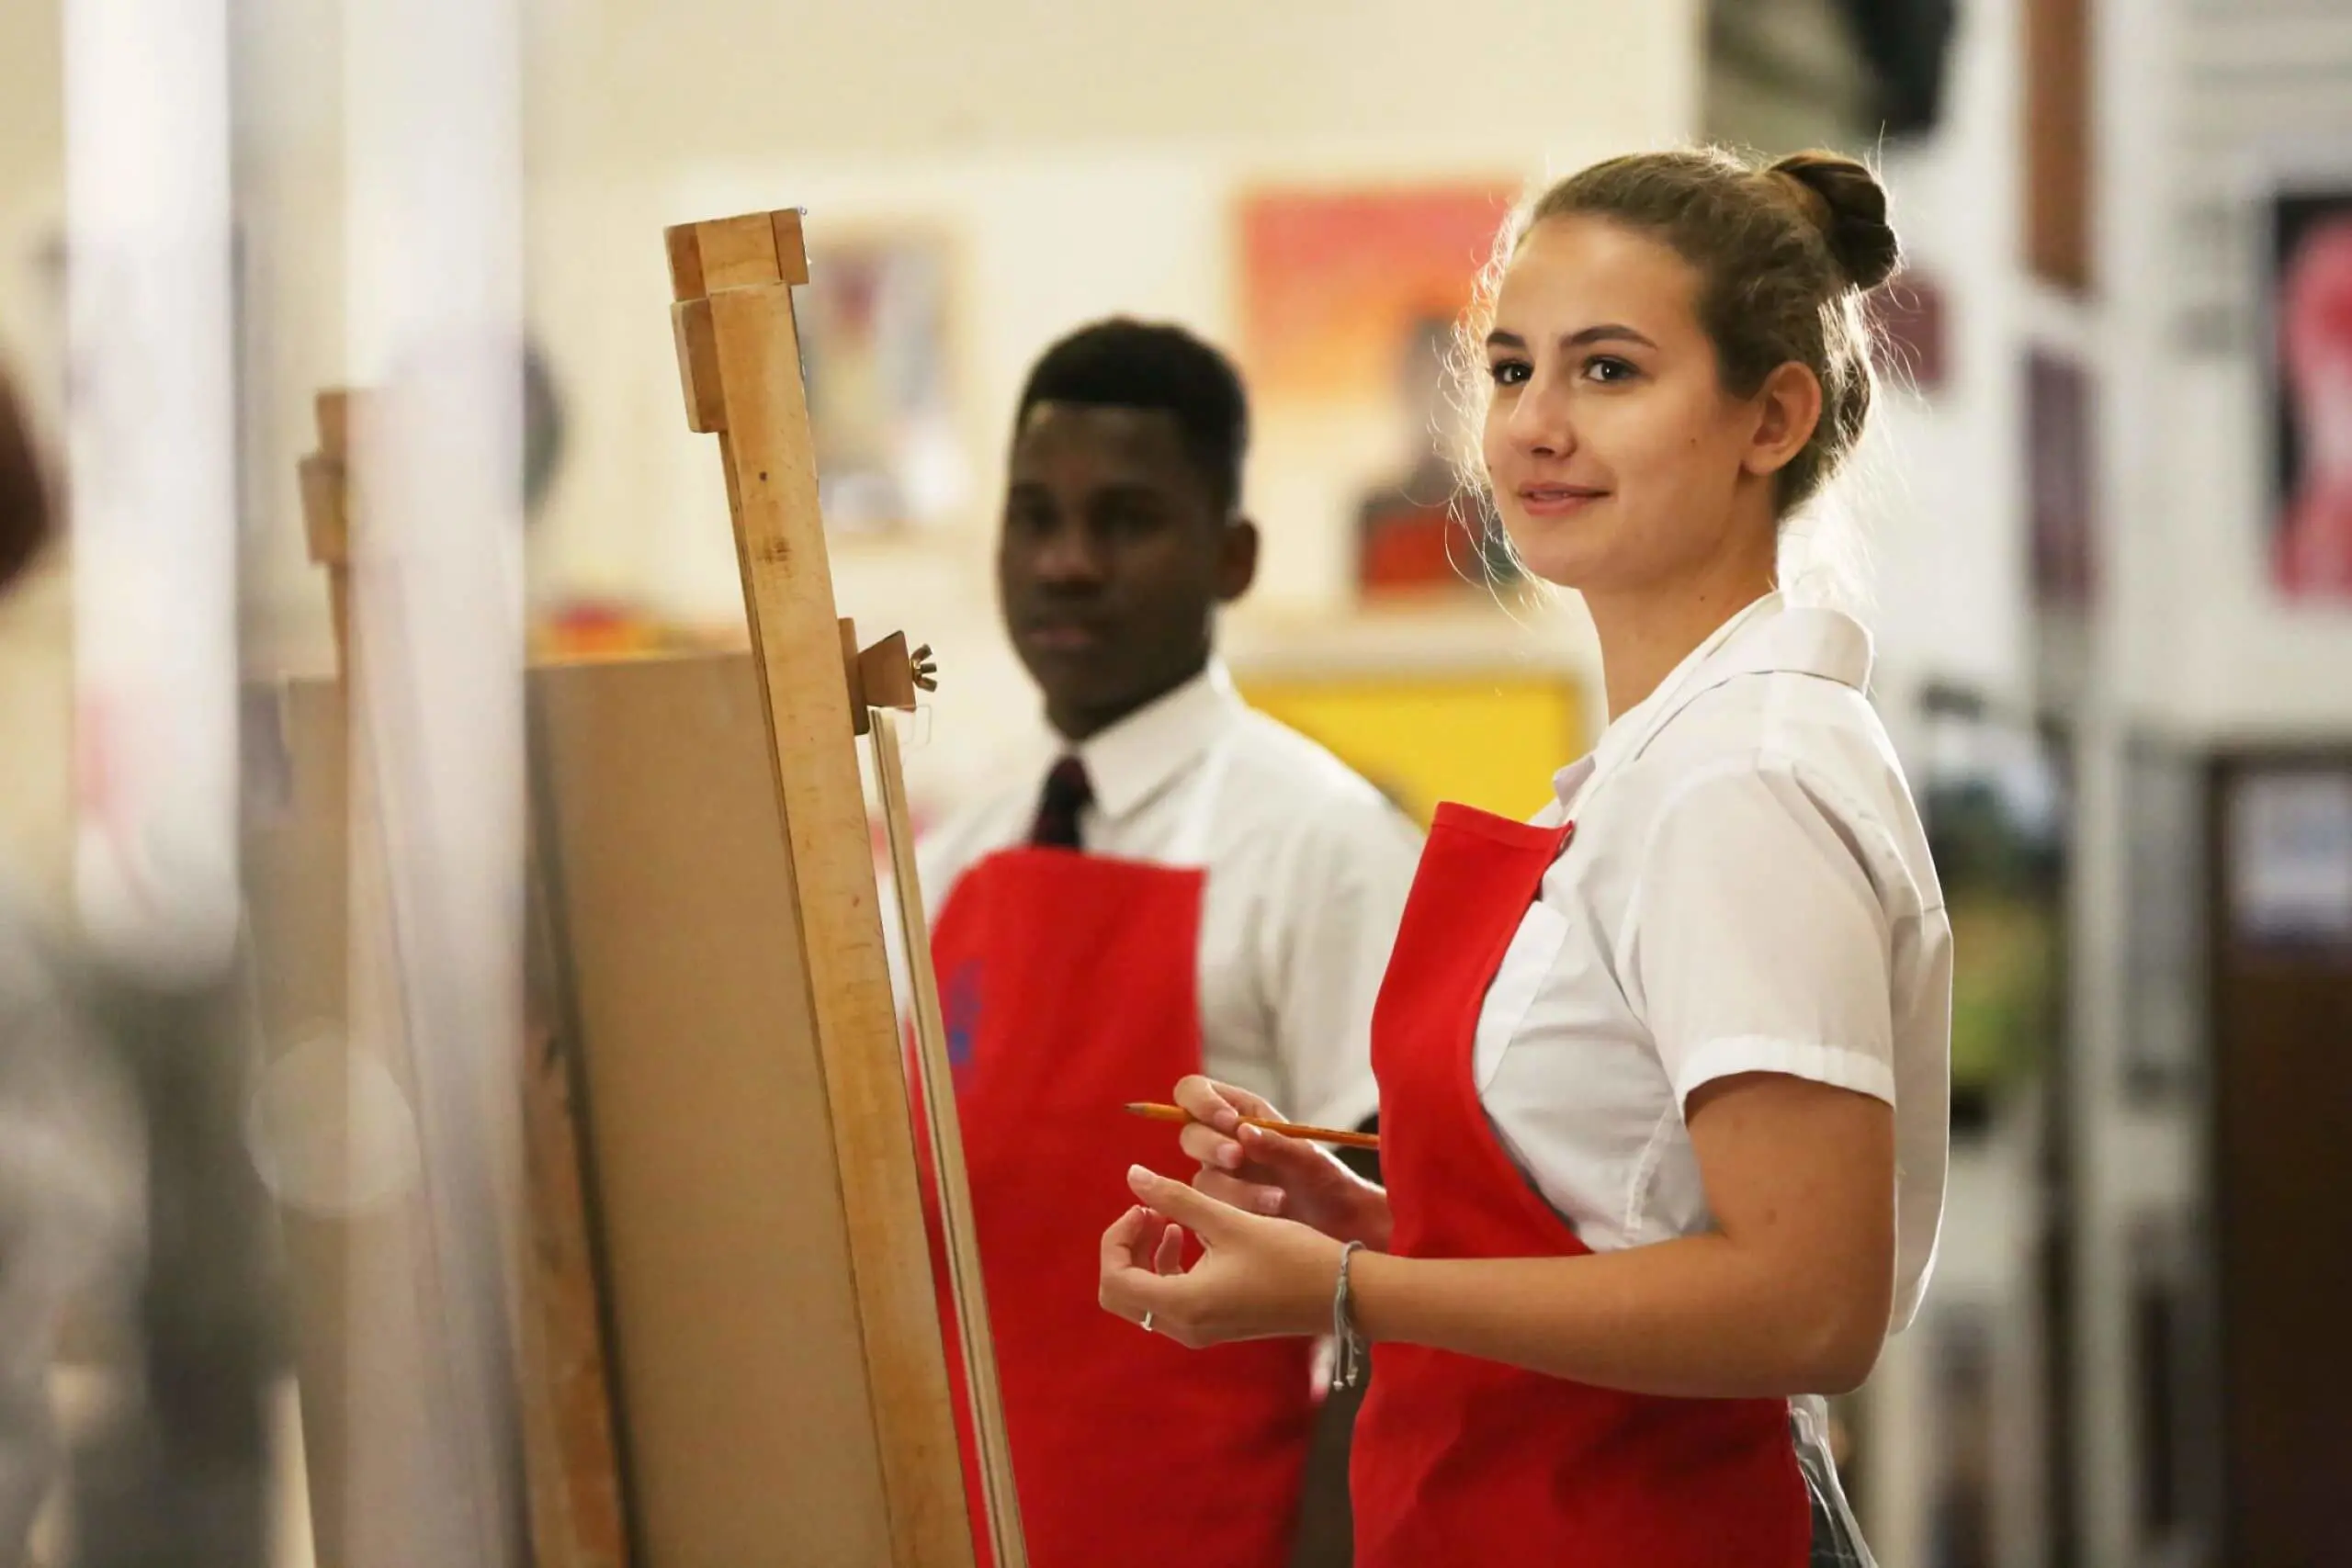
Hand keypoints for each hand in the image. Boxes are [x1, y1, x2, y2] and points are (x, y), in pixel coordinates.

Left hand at [1098, 1165, 1342, 1348]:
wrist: (1342, 1294)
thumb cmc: (1290, 1255)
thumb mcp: (1228, 1220)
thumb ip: (1176, 1198)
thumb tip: (1132, 1175)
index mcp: (1184, 1303)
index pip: (1113, 1278)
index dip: (1116, 1238)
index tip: (1143, 1206)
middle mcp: (1185, 1326)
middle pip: (1120, 1293)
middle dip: (1125, 1249)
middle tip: (1148, 1211)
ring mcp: (1198, 1329)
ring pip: (1142, 1297)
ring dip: (1144, 1255)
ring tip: (1168, 1218)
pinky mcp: (1213, 1324)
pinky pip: (1168, 1298)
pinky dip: (1166, 1267)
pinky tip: (1189, 1236)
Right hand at [1169, 1075, 1391, 1249]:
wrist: (1344, 1228)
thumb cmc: (1330, 1183)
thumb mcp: (1311, 1159)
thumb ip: (1278, 1145)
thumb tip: (1243, 1132)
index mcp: (1243, 1114)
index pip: (1195, 1092)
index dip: (1202, 1102)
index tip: (1228, 1122)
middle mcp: (1225, 1143)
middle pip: (1189, 1134)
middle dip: (1212, 1146)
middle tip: (1238, 1158)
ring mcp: (1222, 1179)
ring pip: (1201, 1178)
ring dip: (1234, 1189)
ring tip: (1277, 1200)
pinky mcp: (1222, 1212)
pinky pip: (1210, 1211)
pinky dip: (1238, 1213)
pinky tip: (1269, 1219)